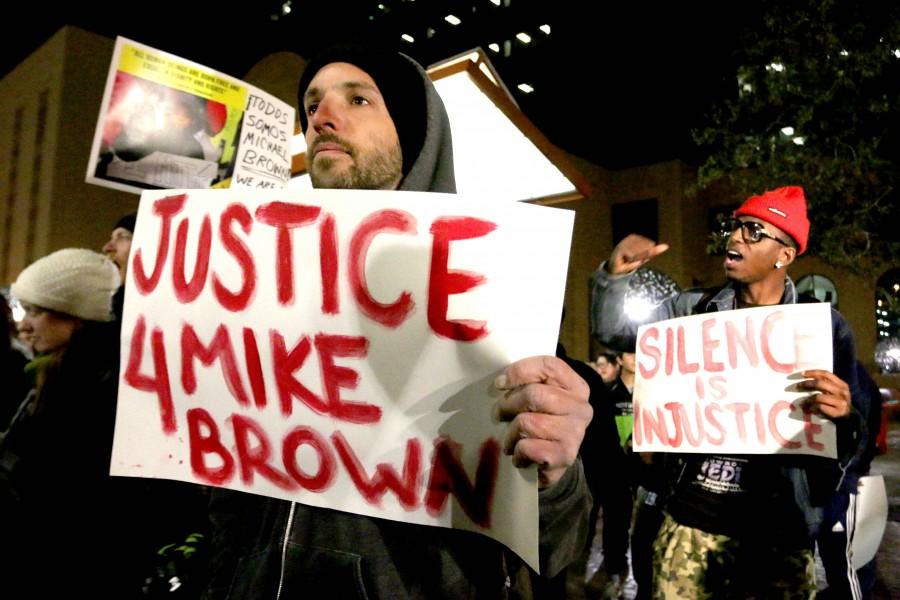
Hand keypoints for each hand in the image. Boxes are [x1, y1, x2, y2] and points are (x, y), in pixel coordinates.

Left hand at [493, 356, 591, 488]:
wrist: (557, 459)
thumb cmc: (544, 421)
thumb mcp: (541, 396)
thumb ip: (529, 383)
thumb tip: (500, 382)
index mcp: (576, 387)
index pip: (549, 366)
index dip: (519, 371)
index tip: (499, 383)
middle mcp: (580, 408)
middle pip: (535, 395)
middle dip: (508, 404)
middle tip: (499, 414)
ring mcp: (574, 433)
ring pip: (528, 423)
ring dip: (510, 433)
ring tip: (510, 439)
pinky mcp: (564, 456)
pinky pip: (528, 447)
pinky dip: (517, 452)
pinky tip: (520, 455)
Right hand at [606, 234, 668, 274]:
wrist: (616, 270)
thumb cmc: (630, 261)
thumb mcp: (644, 256)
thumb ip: (654, 251)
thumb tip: (666, 246)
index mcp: (633, 238)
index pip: (646, 243)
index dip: (647, 251)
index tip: (642, 255)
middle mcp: (627, 239)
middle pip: (642, 248)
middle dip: (642, 255)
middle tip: (636, 260)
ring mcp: (622, 245)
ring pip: (636, 252)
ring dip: (636, 259)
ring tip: (632, 261)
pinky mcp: (619, 251)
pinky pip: (631, 256)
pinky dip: (631, 261)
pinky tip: (628, 262)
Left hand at [799, 369, 850, 419]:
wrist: (849, 418)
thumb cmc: (837, 402)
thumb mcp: (835, 391)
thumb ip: (826, 384)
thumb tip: (806, 379)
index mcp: (841, 384)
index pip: (826, 374)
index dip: (813, 372)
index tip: (802, 373)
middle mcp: (842, 391)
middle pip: (821, 383)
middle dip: (807, 383)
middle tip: (798, 386)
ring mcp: (840, 402)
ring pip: (819, 396)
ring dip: (808, 399)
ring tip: (804, 402)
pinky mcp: (837, 412)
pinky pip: (820, 407)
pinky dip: (812, 407)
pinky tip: (810, 409)